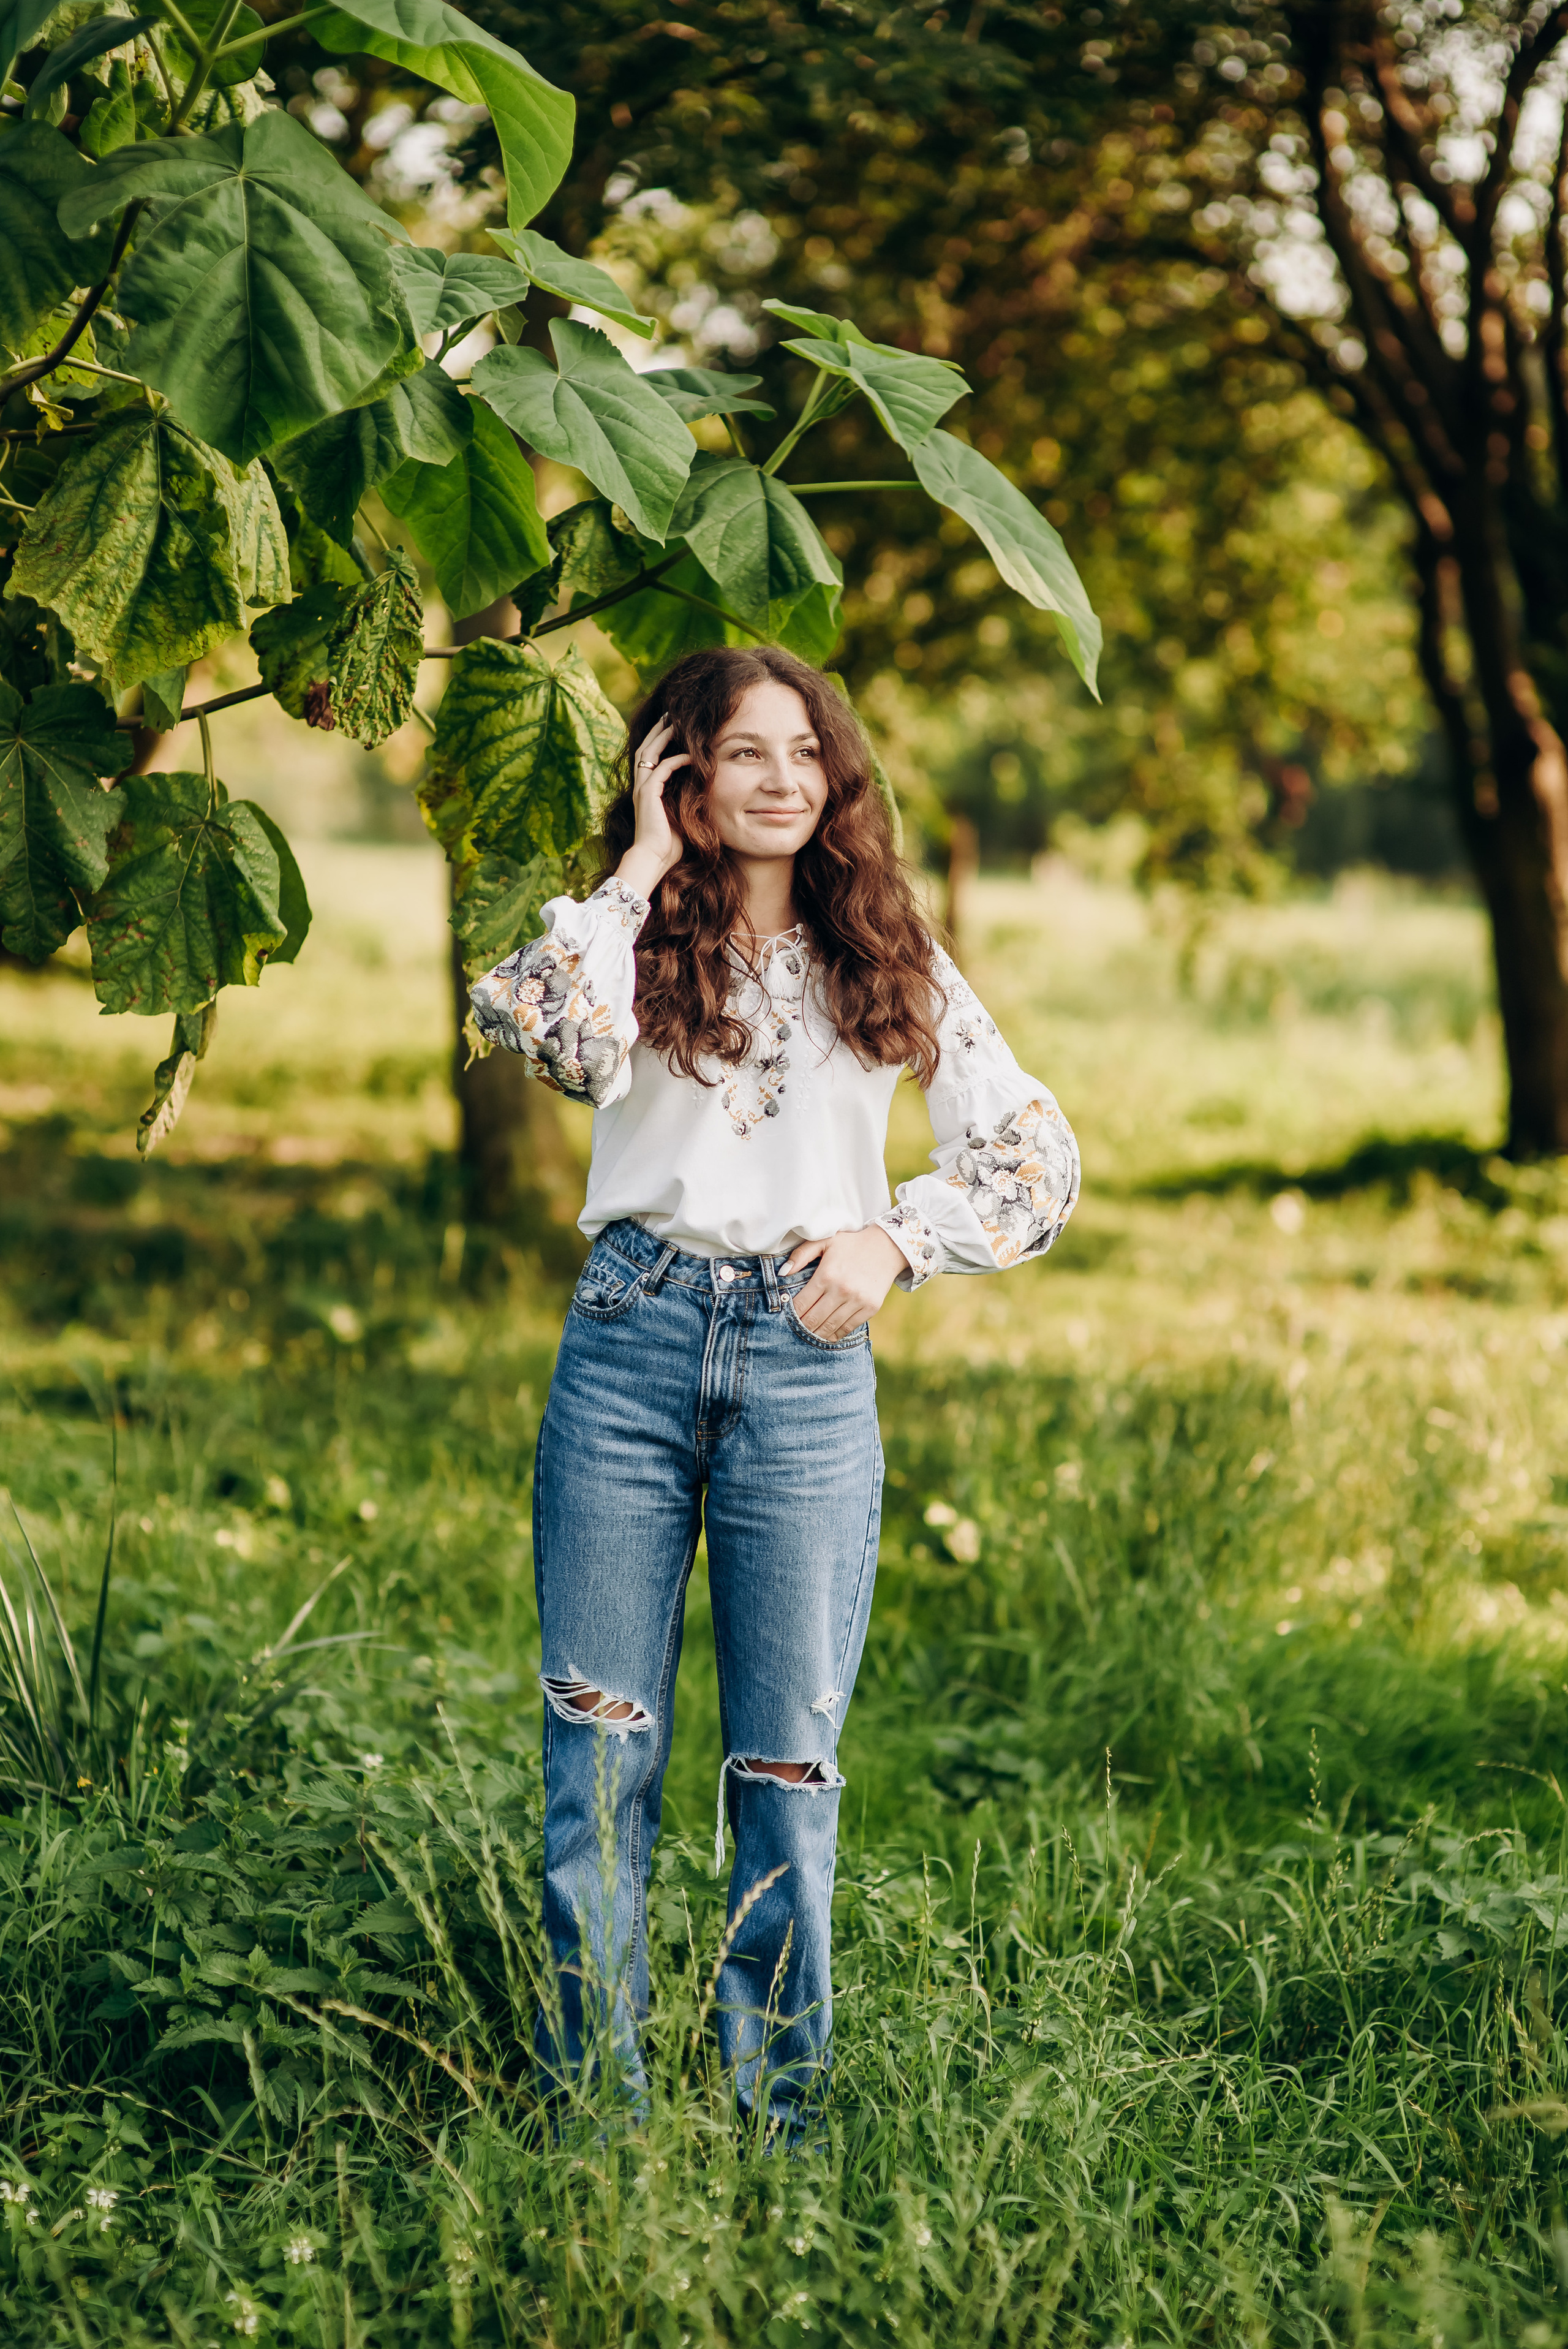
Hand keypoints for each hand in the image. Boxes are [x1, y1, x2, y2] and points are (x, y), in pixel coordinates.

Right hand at [617, 716, 687, 900]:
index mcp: (646, 790)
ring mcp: (643, 790)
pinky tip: (690, 755)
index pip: (649, 758)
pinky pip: (662, 770)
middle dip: (657, 730)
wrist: (654, 859)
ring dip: (662, 737)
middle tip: (669, 714)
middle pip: (646, 748)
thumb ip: (686, 799)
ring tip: (674, 723)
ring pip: (649, 754)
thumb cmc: (670, 845)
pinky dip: (676, 760)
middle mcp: (641, 787)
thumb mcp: (680, 816)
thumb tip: (703, 789)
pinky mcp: (649, 796)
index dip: (658, 740)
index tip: (670, 727)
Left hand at [784, 1225, 905, 1340]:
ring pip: (830, 1327)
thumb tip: (783, 1273)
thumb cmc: (851, 1244)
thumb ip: (801, 1255)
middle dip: (801, 1328)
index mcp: (826, 1275)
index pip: (801, 1304)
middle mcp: (841, 1290)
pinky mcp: (870, 1308)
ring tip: (808, 1335)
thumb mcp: (825, 1241)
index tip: (787, 1317)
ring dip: (816, 1334)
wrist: (887, 1247)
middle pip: (813, 1320)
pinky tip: (827, 1335)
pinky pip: (848, 1328)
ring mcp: (857, 1301)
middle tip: (795, 1330)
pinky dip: (835, 1334)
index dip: (791, 1314)